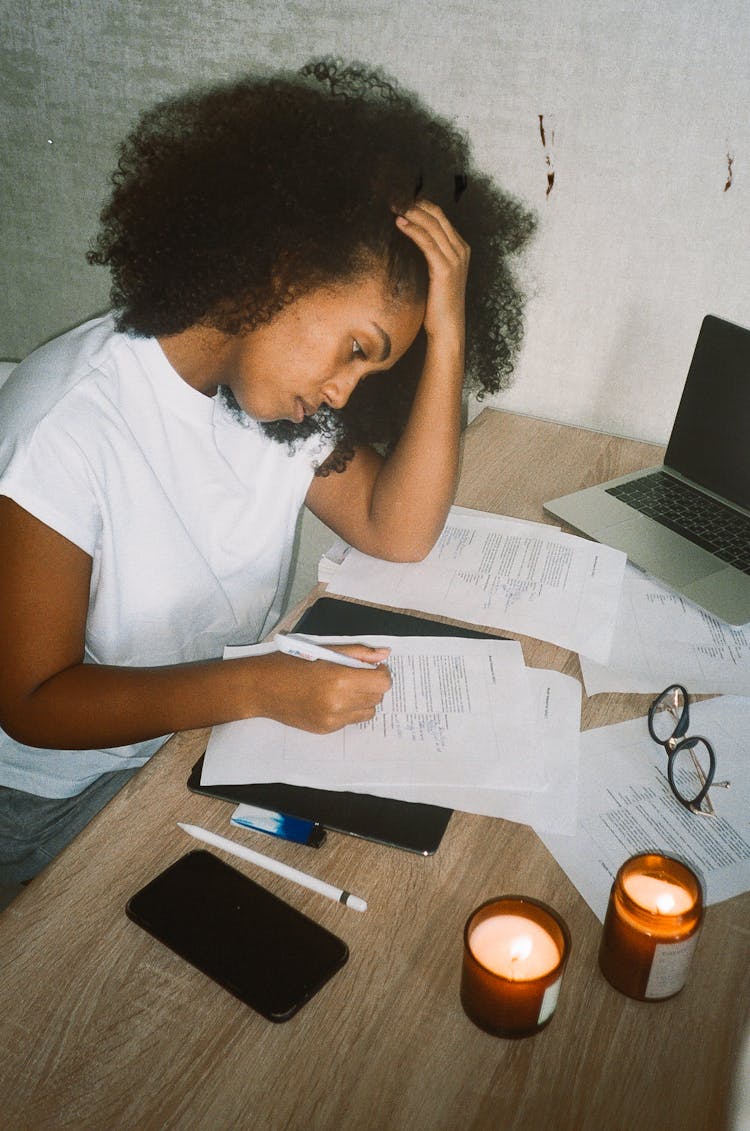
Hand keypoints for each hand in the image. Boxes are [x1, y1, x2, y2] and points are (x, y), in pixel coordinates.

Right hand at [252, 649, 391, 733]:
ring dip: (362, 699)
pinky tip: (328, 699)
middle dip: (371, 685)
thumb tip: (384, 655)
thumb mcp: (326, 651)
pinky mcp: (326, 729)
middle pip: (377, 697)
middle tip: (354, 675)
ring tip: (342, 688)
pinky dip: (347, 710)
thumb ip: (358, 653)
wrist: (262, 688)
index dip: (381, 673)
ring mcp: (333, 720)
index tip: (372, 668)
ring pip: (367, 712)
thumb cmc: (291, 663)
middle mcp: (339, 703)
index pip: (382, 682)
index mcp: (340, 679)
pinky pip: (350, 720)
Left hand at [395, 199, 469, 340]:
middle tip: (394, 197)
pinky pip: (427, 242)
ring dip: (411, 213)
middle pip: (437, 216)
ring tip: (393, 205)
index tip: (401, 199)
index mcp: (460, 249)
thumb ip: (428, 256)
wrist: (447, 328)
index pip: (440, 217)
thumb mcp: (434, 275)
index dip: (420, 205)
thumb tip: (405, 243)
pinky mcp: (445, 269)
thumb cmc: (437, 305)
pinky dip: (413, 230)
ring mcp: (455, 259)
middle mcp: (461, 250)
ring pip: (432, 225)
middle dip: (415, 204)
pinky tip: (399, 223)